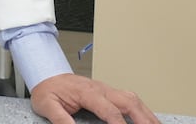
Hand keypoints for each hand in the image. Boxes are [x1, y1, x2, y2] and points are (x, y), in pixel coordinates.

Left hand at [30, 73, 159, 123]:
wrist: (47, 75)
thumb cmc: (49, 90)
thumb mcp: (47, 105)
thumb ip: (60, 118)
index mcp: (87, 92)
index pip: (109, 109)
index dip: (119, 123)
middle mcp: (101, 89)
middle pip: (129, 101)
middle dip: (143, 118)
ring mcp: (107, 89)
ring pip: (133, 99)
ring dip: (147, 114)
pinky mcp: (109, 92)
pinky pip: (130, 99)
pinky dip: (142, 110)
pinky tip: (148, 119)